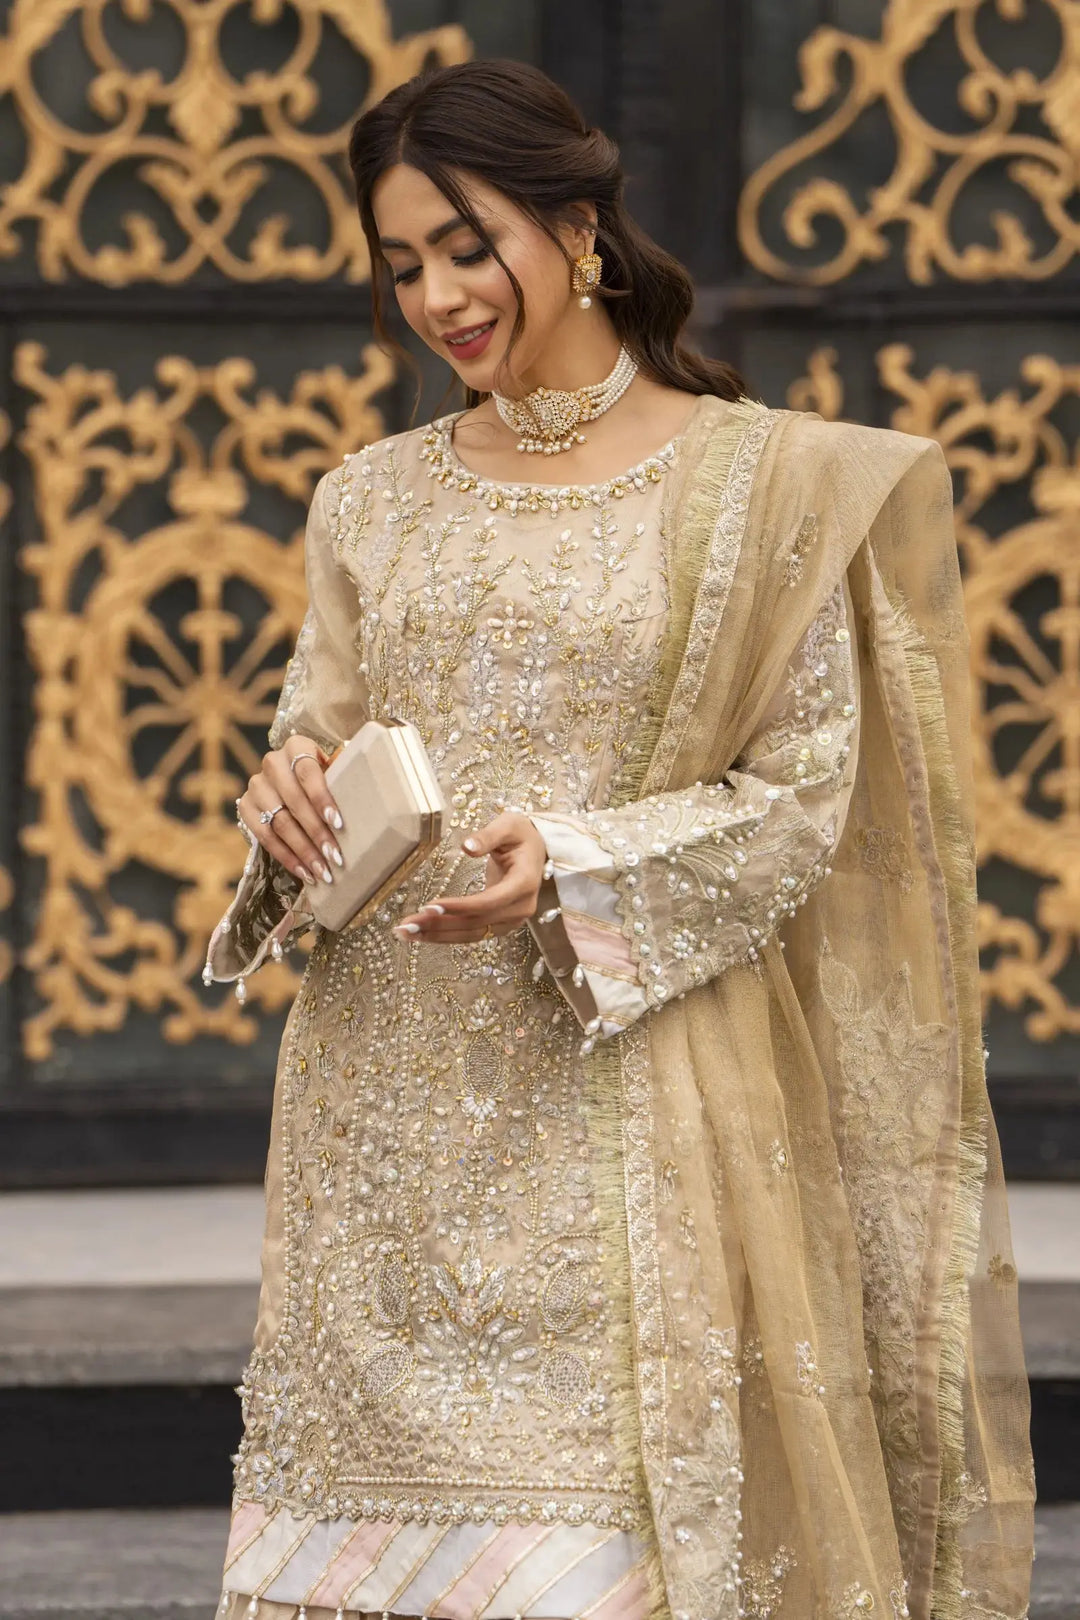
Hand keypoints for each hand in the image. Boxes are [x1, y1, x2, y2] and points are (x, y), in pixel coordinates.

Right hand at [237, 734, 345, 888]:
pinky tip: (305, 873)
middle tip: (335, 857)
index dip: (322, 798)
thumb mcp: (335, 772)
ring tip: (323, 872)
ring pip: (279, 822)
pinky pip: (264, 837)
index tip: (338, 823)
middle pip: (294, 800)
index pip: (308, 771)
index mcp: (296, 746)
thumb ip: (346, 781)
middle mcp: (273, 763)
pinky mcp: (245, 807)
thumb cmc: (325, 779)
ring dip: (303, 850)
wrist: (290, 783)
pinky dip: (287, 857)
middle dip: (317, 832)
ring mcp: (256, 785)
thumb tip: (375, 804)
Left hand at [393, 811, 546, 943]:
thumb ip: (489, 835)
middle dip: (440, 925)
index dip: (460, 907)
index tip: (430, 905)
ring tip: (407, 932)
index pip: (489, 901)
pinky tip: (423, 933)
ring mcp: (512, 920)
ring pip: (472, 934)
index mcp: (524, 883)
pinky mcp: (501, 924)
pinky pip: (472, 933)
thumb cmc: (521, 834)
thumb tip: (467, 846)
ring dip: (438, 935)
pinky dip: (446, 935)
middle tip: (406, 925)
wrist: (537, 849)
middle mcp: (521, 908)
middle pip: (476, 922)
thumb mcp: (509, 825)